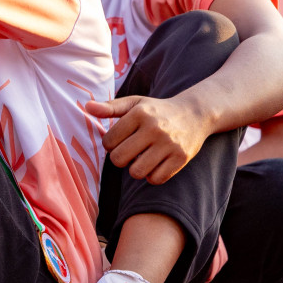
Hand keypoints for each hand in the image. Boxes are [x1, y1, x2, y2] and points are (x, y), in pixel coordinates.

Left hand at [85, 95, 210, 183]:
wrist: (195, 113)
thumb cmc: (157, 110)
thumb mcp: (134, 103)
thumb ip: (110, 107)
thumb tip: (87, 107)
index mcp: (139, 113)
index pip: (108, 141)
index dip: (109, 145)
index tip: (119, 141)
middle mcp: (154, 128)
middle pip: (119, 159)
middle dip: (119, 159)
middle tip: (127, 153)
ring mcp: (169, 144)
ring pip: (137, 172)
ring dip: (135, 169)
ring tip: (140, 159)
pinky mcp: (181, 157)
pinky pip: (156, 179)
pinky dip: (151, 176)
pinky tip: (154, 165)